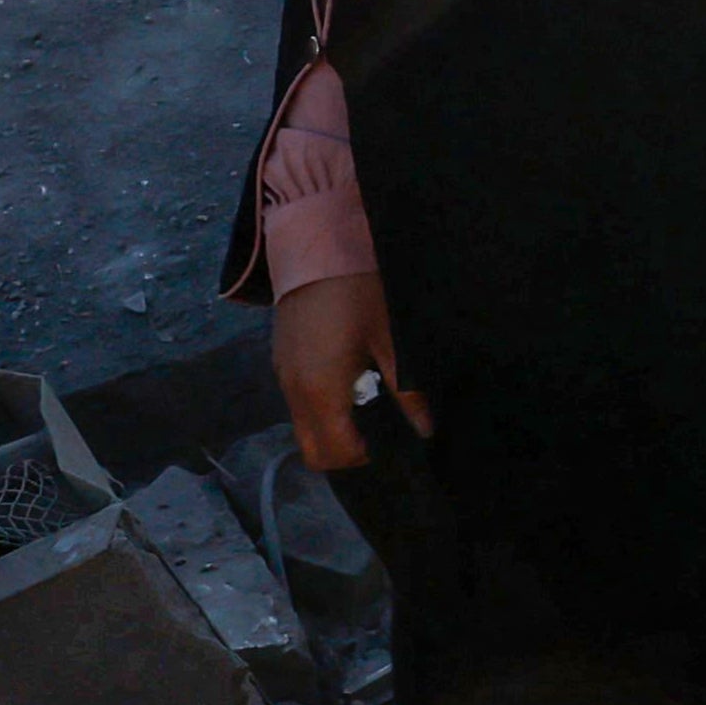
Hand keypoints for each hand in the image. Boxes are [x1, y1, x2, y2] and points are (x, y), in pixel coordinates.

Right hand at [269, 274, 425, 470]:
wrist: (317, 246)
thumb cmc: (359, 293)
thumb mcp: (392, 340)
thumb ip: (407, 391)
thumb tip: (425, 429)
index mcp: (321, 391)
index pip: (335, 452)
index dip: (364, 458)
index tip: (390, 444)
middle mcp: (294, 391)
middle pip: (311, 451)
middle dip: (343, 454)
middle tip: (376, 435)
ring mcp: (282, 376)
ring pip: (301, 428)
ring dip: (329, 431)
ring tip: (364, 409)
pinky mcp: (279, 360)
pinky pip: (296, 404)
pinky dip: (318, 410)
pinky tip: (346, 386)